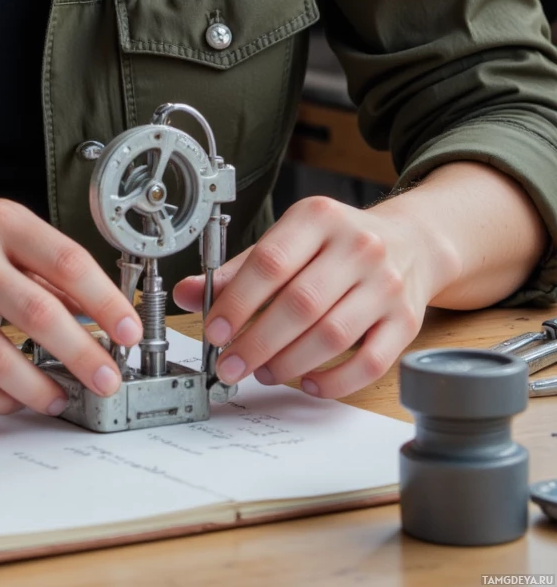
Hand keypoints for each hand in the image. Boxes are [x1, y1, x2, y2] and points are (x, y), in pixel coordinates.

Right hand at [0, 198, 141, 417]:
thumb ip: (44, 268)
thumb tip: (100, 313)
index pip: (66, 261)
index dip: (106, 301)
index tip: (129, 330)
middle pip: (40, 314)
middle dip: (85, 355)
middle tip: (109, 379)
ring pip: (2, 360)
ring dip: (42, 387)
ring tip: (63, 397)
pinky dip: (0, 398)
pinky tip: (18, 398)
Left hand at [171, 194, 437, 398]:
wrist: (411, 243)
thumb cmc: (337, 244)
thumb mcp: (290, 238)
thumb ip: (240, 269)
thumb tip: (189, 294)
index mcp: (319, 217)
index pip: (271, 261)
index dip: (237, 301)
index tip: (215, 331)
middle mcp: (358, 246)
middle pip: (300, 304)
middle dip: (257, 342)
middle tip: (231, 365)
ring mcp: (386, 285)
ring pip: (332, 336)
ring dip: (289, 363)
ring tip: (264, 371)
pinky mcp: (406, 321)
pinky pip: (369, 363)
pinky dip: (333, 381)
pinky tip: (307, 381)